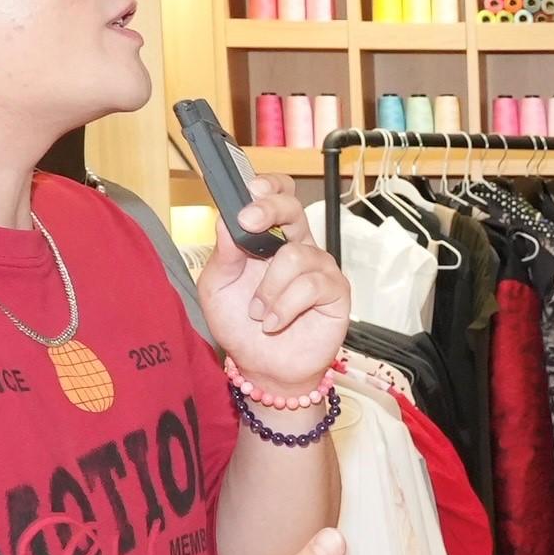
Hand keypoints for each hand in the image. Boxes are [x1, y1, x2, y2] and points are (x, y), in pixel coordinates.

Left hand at [201, 175, 351, 393]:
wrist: (262, 367)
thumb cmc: (241, 326)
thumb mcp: (217, 288)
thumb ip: (222, 254)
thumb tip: (225, 220)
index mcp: (267, 239)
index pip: (276, 197)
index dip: (268, 186)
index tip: (249, 189)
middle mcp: (296, 247)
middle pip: (293, 208)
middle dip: (269, 209)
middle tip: (247, 223)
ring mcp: (319, 269)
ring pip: (295, 254)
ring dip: (269, 288)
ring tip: (258, 313)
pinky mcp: (336, 293)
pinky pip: (312, 286)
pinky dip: (285, 306)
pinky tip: (274, 323)